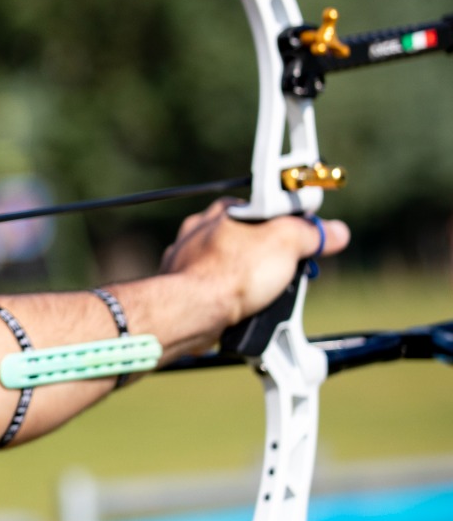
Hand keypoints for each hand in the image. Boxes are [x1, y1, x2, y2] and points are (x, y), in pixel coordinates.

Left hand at [159, 198, 349, 328]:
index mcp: (226, 210)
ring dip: (252, 280)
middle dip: (274, 257)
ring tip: (267, 295)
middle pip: (251, 239)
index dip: (292, 225)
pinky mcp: (185, 287)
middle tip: (290, 275)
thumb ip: (311, 233)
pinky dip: (232, 297)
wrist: (191, 311)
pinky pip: (216, 289)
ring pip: (233, 266)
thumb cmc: (231, 272)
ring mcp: (189, 259)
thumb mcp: (286, 242)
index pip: (268, 210)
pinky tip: (243, 307)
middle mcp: (202, 230)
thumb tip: (335, 232)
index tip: (307, 242)